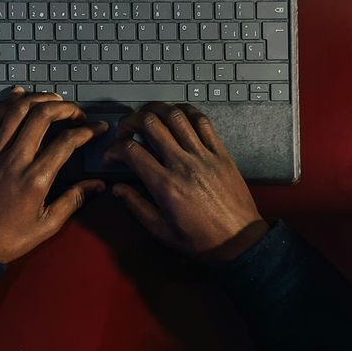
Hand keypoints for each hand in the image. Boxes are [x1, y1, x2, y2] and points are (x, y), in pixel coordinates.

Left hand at [0, 88, 108, 262]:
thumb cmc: (9, 238)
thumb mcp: (47, 225)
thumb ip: (74, 200)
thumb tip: (98, 185)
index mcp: (35, 179)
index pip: (66, 142)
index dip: (86, 131)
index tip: (98, 128)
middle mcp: (15, 159)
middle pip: (41, 117)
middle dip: (65, 107)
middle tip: (77, 113)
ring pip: (17, 111)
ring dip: (39, 98)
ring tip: (55, 100)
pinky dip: (7, 102)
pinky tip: (20, 94)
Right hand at [106, 103, 267, 263]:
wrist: (239, 239)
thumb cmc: (200, 240)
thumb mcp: (161, 230)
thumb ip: (136, 206)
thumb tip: (116, 187)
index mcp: (165, 185)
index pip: (131, 151)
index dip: (114, 149)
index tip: (112, 156)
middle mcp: (183, 164)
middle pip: (150, 124)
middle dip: (130, 121)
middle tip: (125, 130)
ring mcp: (204, 154)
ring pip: (175, 116)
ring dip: (155, 110)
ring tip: (147, 117)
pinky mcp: (220, 152)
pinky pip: (202, 121)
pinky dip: (185, 111)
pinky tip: (176, 115)